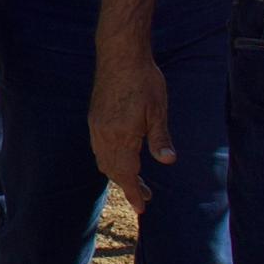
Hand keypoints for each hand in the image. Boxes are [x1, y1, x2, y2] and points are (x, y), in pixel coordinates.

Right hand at [86, 0, 172, 200]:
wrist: (120, 54)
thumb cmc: (144, 80)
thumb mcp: (158, 110)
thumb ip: (160, 138)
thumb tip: (168, 161)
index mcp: (122, 136)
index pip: (127, 174)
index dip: (134, 193)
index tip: (142, 209)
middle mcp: (104, 135)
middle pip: (113, 171)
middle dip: (128, 186)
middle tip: (145, 197)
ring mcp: (97, 126)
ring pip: (103, 160)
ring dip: (117, 174)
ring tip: (133, 180)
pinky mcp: (95, 118)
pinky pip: (99, 148)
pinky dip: (109, 160)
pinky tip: (119, 156)